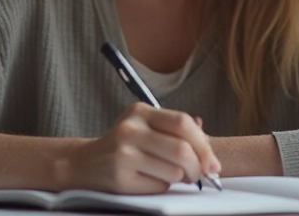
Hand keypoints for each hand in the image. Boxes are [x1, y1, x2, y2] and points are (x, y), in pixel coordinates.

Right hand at [64, 103, 221, 193]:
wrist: (85, 164)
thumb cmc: (124, 146)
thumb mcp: (146, 127)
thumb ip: (176, 130)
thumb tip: (208, 143)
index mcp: (140, 111)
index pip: (183, 124)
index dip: (204, 144)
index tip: (212, 162)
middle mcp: (130, 129)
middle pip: (181, 150)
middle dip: (197, 167)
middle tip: (198, 175)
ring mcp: (123, 154)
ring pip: (173, 171)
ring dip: (179, 178)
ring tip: (169, 174)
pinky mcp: (120, 178)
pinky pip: (159, 186)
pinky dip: (163, 186)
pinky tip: (151, 179)